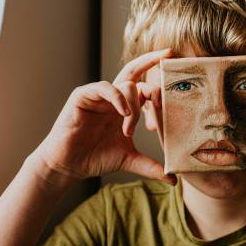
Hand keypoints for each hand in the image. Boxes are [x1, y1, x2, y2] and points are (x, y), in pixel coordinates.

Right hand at [31, 48, 175, 183]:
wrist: (68, 166)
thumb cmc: (95, 158)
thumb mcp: (129, 159)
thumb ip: (151, 166)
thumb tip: (173, 179)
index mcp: (125, 106)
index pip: (144, 85)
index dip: (159, 83)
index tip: (177, 87)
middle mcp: (113, 97)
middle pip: (135, 72)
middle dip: (152, 67)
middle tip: (167, 66)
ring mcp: (98, 95)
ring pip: (125, 85)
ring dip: (134, 107)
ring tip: (129, 130)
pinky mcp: (82, 96)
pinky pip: (105, 87)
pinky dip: (117, 98)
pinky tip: (123, 113)